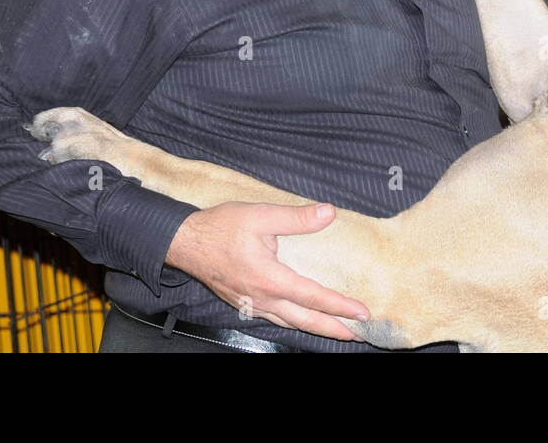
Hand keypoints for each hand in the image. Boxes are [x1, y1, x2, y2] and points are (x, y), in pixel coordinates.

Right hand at [166, 201, 369, 340]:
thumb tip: (329, 213)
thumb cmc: (220, 228)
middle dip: (335, 328)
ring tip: (338, 331)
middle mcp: (263, 298)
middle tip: (360, 334)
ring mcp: (253, 305)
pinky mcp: (246, 304)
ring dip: (317, 328)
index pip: (314, 297)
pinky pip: (276, 319)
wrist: (185, 243)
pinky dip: (296, 323)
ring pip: (291, 323)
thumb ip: (296, 217)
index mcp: (270, 279)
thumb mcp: (260, 215)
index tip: (362, 312)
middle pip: (306, 320)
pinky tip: (303, 320)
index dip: (340, 306)